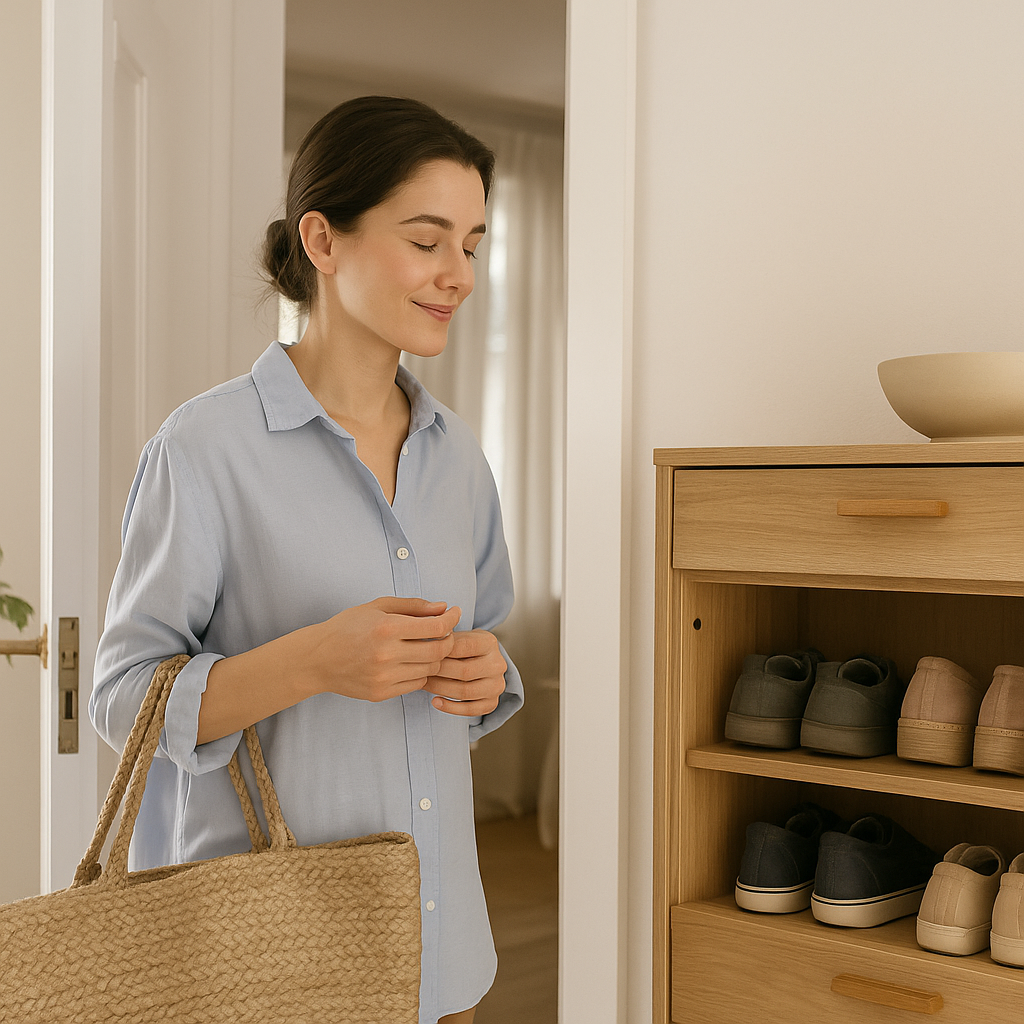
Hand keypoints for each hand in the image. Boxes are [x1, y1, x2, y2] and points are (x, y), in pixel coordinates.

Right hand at [311, 597, 461, 702]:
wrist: (317, 659)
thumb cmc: (347, 627)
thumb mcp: (377, 607)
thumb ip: (413, 606)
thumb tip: (443, 608)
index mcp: (386, 628)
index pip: (436, 628)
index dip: (451, 619)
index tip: (454, 613)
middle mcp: (387, 654)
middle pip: (438, 651)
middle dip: (448, 640)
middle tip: (445, 633)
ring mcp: (384, 677)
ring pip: (430, 669)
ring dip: (435, 657)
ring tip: (428, 646)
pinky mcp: (381, 693)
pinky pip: (415, 684)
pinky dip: (421, 672)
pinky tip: (413, 662)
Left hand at [423, 629, 506, 716]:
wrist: (483, 662)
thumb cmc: (464, 648)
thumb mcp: (459, 637)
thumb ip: (446, 638)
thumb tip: (423, 642)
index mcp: (490, 643)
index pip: (465, 647)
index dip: (443, 651)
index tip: (424, 653)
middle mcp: (497, 665)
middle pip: (464, 671)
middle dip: (438, 671)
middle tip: (421, 670)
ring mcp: (496, 686)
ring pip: (465, 692)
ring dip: (440, 689)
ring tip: (424, 684)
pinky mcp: (492, 703)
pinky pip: (470, 710)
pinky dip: (450, 707)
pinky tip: (435, 701)